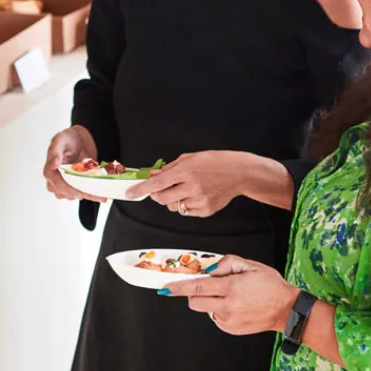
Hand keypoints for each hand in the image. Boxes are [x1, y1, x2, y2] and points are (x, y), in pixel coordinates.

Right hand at [43, 125, 104, 201]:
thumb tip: (53, 164)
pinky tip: (101, 195)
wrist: (79, 140)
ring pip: (72, 196)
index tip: (79, 193)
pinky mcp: (75, 185)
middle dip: (79, 194)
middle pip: (64, 193)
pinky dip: (91, 194)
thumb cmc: (68, 139)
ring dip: (85, 195)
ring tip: (99, 193)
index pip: (56, 184)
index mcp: (49, 170)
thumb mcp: (60, 140)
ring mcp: (65, 183)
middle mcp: (55, 179)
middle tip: (94, 193)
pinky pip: (81, 193)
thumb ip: (55, 151)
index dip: (68, 190)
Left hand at [125, 150, 248, 216]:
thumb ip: (169, 168)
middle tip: (161, 189)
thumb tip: (153, 175)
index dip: (141, 189)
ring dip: (172, 200)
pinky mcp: (206, 210)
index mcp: (187, 171)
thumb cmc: (216, 162)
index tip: (130, 193)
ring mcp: (200, 200)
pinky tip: (194, 196)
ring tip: (183, 190)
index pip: (157, 183)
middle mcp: (192, 187)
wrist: (239, 173)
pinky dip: (185, 206)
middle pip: (162, 199)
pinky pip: (186, 212)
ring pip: (173, 207)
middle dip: (157, 195)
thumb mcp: (190, 158)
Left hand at [163, 255, 295, 335]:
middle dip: (194, 294)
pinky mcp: (230, 329)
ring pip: (204, 309)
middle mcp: (227, 306)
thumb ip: (226, 263)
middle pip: (194, 302)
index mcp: (232, 288)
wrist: (286, 310)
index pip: (198, 287)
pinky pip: (215, 317)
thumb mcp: (251, 266)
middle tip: (208, 287)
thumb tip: (208, 269)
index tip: (165, 288)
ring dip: (210, 301)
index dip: (179, 287)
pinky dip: (219, 310)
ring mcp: (228, 320)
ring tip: (231, 296)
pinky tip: (236, 306)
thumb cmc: (270, 285)